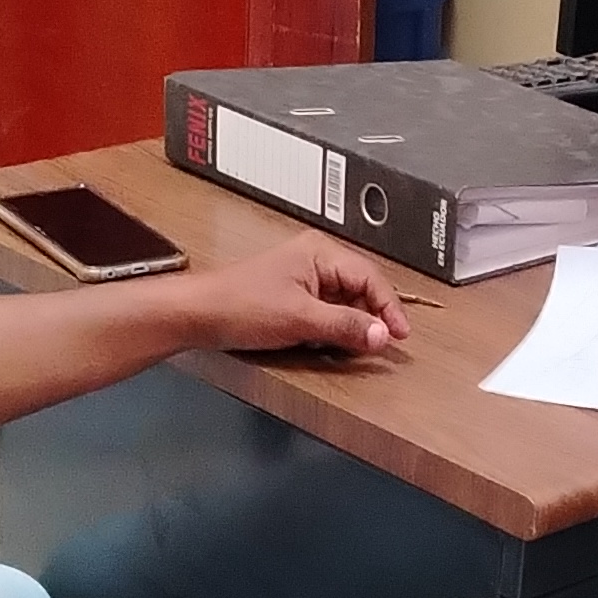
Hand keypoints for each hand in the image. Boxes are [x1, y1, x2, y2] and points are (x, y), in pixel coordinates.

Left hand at [181, 236, 410, 356]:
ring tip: (348, 346)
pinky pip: (326, 313)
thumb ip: (345, 326)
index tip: (400, 335)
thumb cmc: (240, 306)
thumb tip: (383, 335)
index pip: (370, 277)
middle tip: (379, 345)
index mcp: (320, 252)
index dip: (389, 308)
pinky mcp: (293, 298)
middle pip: (360, 290)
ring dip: (348, 326)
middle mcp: (315, 260)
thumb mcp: (300, 319)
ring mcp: (304, 279)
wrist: (198, 315)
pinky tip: (321, 343)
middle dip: (369, 318)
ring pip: (344, 304)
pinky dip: (330, 330)